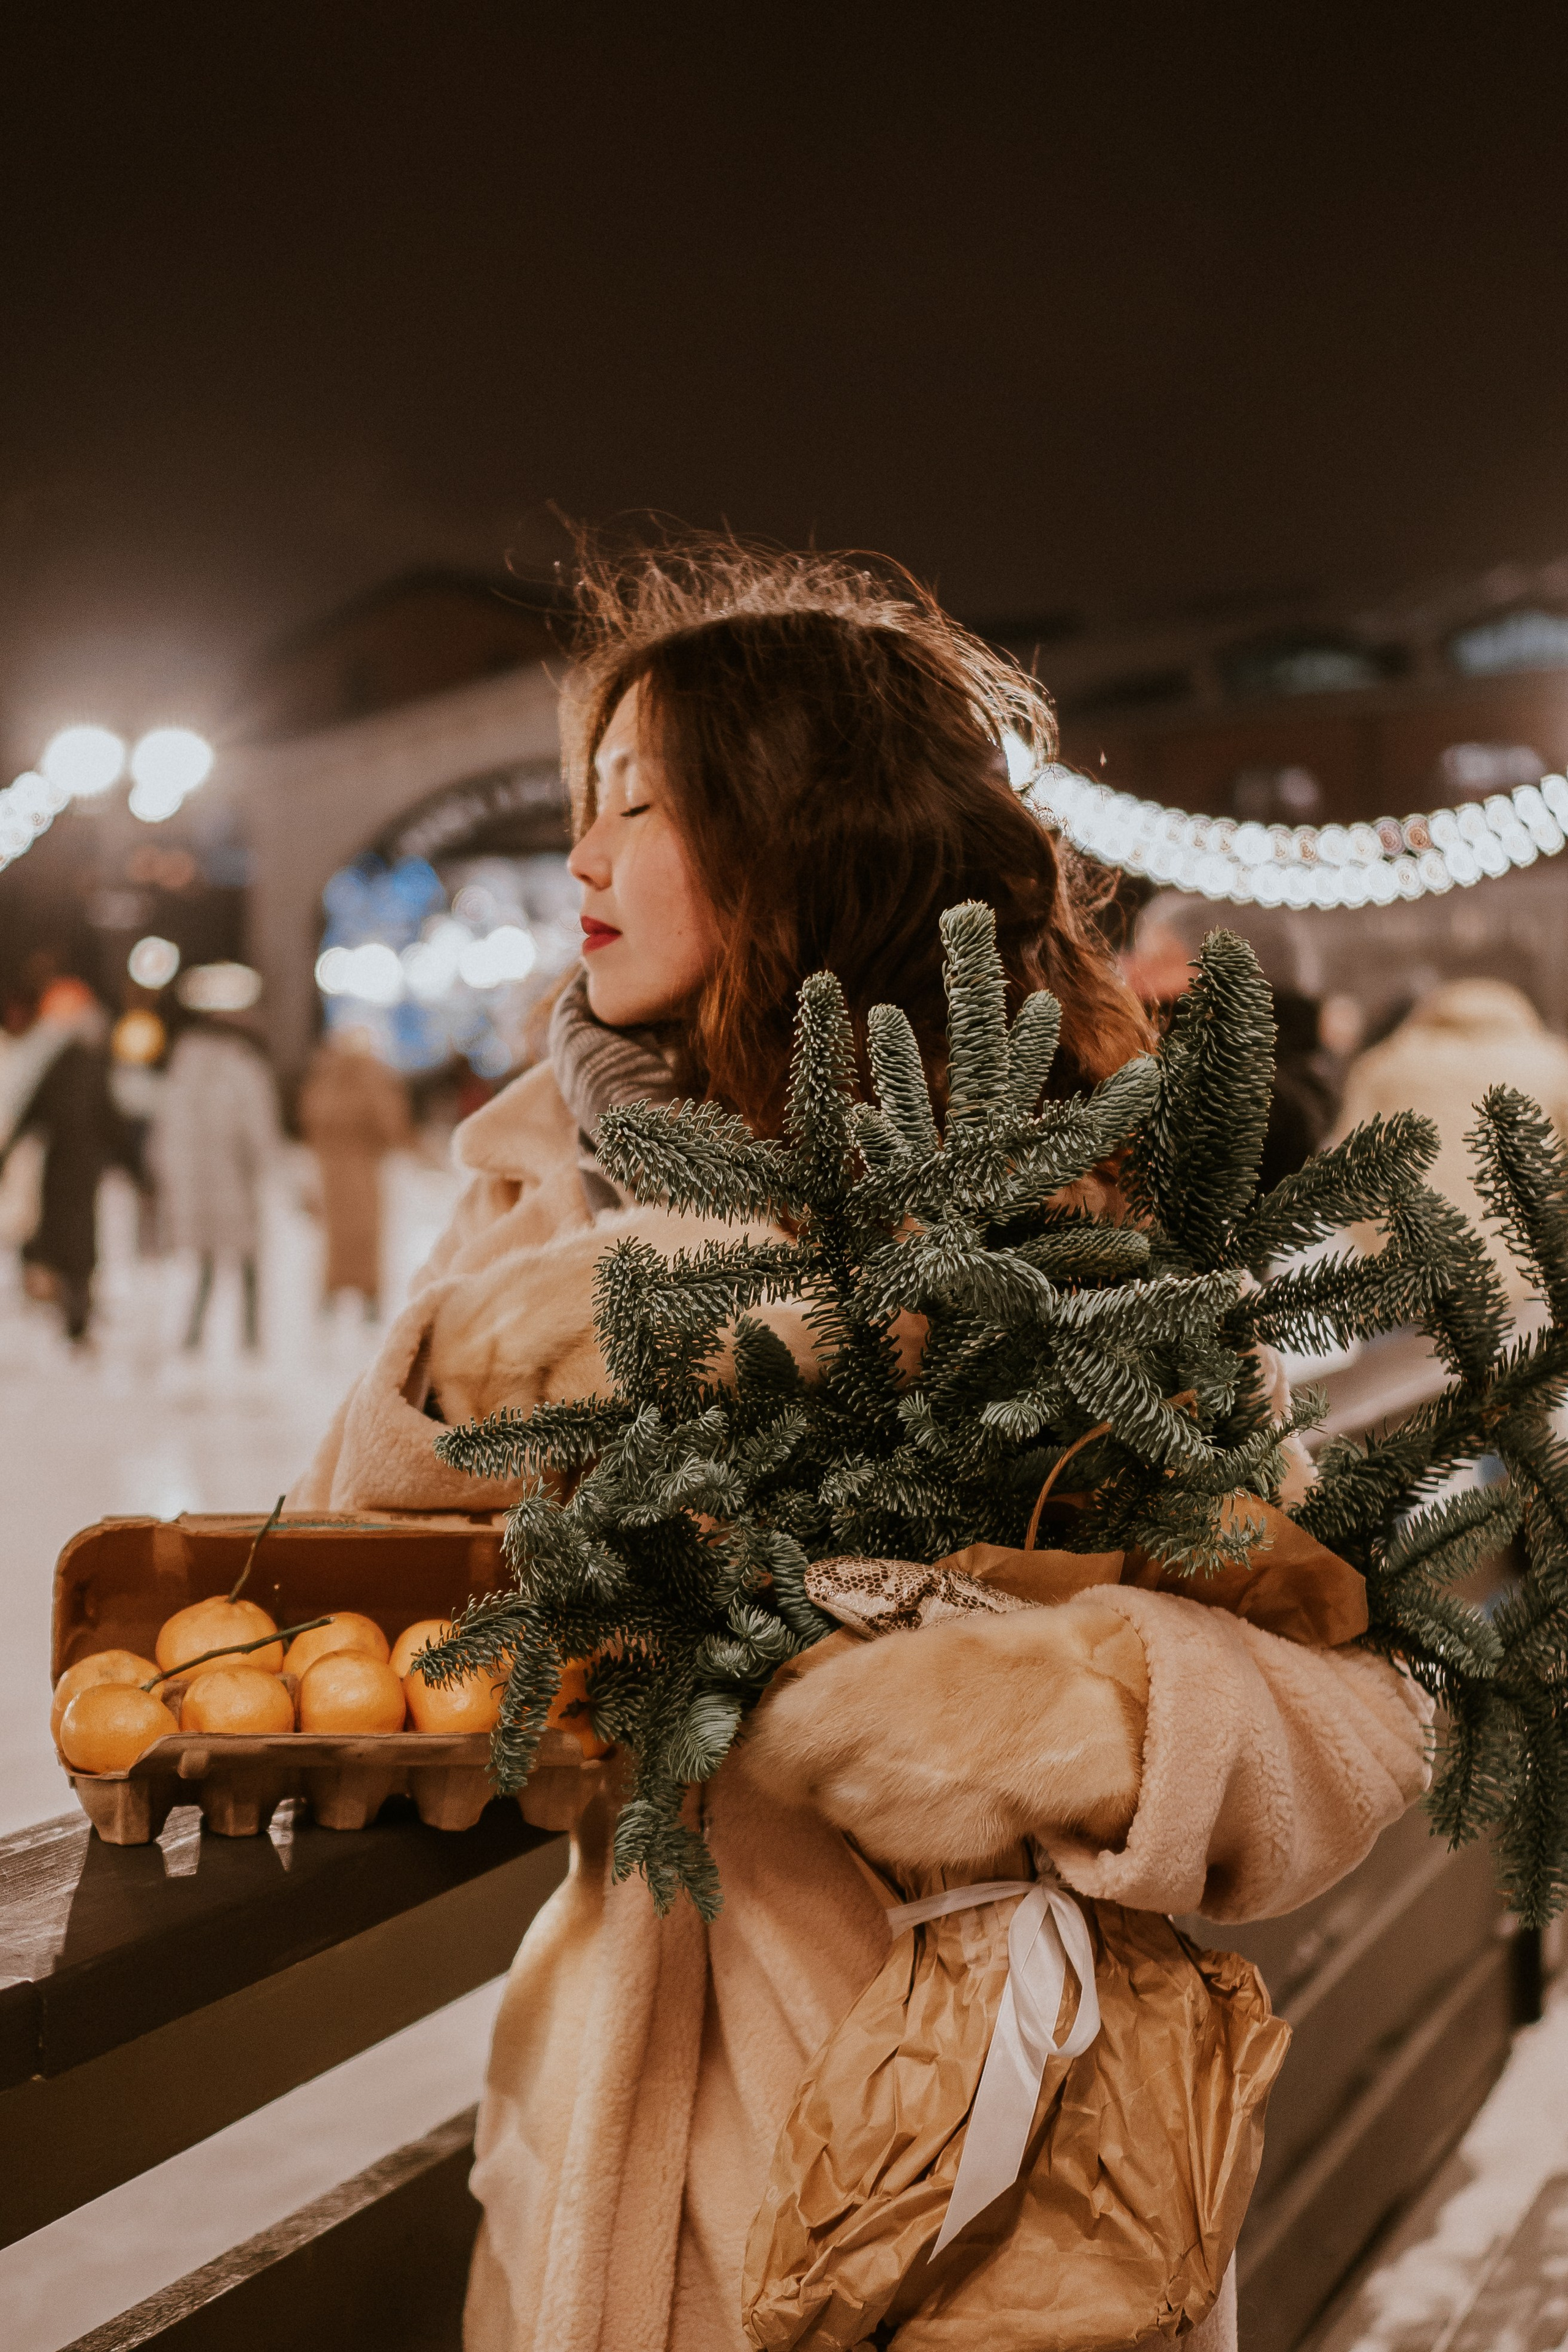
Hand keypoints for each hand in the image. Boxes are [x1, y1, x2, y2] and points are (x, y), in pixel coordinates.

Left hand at [745, 1597, 1148, 1870]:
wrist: (1081, 1722)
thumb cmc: (994, 1663)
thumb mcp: (906, 1650)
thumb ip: (843, 1687)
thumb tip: (803, 1705)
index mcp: (835, 1712)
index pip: (764, 1750)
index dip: (773, 1742)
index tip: (786, 1731)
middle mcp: (847, 1779)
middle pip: (805, 1783)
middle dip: (826, 1763)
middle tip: (874, 1732)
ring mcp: (888, 1825)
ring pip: (853, 1811)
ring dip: (873, 1789)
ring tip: (928, 1751)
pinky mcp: (927, 1854)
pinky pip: (901, 1833)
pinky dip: (918, 1813)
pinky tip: (956, 1779)